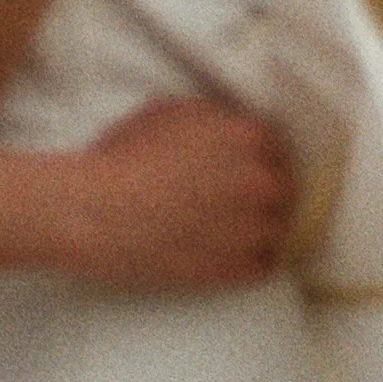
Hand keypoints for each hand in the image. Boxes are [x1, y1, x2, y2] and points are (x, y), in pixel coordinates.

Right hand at [63, 98, 296, 292]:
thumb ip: (215, 118)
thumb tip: (232, 125)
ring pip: (279, 229)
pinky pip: (266, 265)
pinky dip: (252, 260)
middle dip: (264, 194)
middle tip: (236, 201)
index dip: (259, 158)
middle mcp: (261, 181)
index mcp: (248, 137)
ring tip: (231, 231)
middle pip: (286, 189)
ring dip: (262, 229)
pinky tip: (227, 253)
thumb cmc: (124, 156)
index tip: (243, 169)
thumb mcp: (171, 112)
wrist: (96, 213)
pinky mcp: (237, 270)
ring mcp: (253, 229)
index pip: (277, 147)